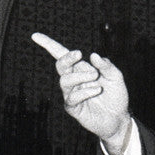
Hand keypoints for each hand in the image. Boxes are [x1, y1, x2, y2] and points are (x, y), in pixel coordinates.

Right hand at [32, 33, 130, 152]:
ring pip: (65, 80)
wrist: (119, 118)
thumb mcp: (116, 77)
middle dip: (67, 58)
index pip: (62, 55)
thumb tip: (93, 55)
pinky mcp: (73, 108)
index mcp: (81, 69)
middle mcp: (74, 80)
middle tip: (79, 55)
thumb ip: (106, 66)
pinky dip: (85, 91)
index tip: (35, 36)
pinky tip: (97, 90)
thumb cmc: (115, 96)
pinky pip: (72, 97)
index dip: (49, 45)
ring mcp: (72, 94)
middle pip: (60, 65)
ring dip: (80, 76)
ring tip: (95, 77)